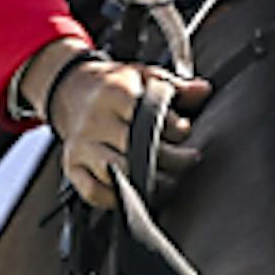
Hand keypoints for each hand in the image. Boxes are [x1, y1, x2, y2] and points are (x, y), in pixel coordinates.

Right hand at [35, 44, 207, 210]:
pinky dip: (118, 198)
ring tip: (169, 182)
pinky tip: (139, 191)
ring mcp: (81, 145)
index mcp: (114, 92)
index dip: (174, 129)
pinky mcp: (72, 166)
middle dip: (170, 160)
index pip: (149, 116)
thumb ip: (176, 86)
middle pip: (137, 149)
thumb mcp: (145, 76)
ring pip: (117, 173)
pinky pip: (94, 192)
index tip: (185, 131)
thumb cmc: (116, 87)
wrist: (71, 89)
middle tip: (189, 160)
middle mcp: (94, 120)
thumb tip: (204, 91)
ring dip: (149, 183)